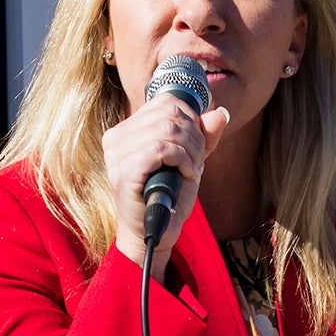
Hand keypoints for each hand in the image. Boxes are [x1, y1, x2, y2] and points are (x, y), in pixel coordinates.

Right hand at [104, 87, 230, 278]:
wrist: (156, 232)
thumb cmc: (169, 196)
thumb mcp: (191, 159)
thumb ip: (204, 135)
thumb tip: (220, 113)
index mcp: (126, 130)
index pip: (166, 102)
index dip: (191, 119)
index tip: (196, 146)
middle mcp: (115, 138)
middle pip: (169, 113)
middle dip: (194, 136)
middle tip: (196, 161)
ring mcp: (116, 156)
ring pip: (168, 129)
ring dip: (191, 151)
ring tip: (191, 170)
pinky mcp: (123, 173)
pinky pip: (161, 149)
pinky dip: (182, 160)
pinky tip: (186, 175)